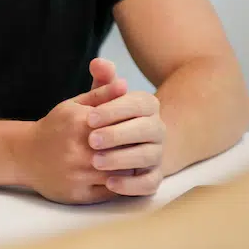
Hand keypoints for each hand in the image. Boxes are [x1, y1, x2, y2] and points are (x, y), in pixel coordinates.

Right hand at [18, 75, 128, 204]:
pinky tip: (120, 176)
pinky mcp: (78, 194)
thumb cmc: (55, 128)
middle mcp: (78, 150)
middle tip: (143, 147)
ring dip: (129, 168)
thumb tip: (125, 83)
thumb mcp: (73, 106)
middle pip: (123, 151)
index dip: (134, 129)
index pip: (121, 127)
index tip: (141, 129)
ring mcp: (78, 175)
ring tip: (134, 161)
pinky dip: (120, 185)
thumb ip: (101, 94)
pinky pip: (110, 192)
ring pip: (120, 174)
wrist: (25, 155)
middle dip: (134, 150)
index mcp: (79, 124)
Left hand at [86, 58, 166, 196]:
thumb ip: (102, 82)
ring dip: (123, 159)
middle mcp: (157, 129)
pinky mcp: (153, 176)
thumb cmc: (104, 118)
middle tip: (91, 140)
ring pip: (148, 156)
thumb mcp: (101, 99)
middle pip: (147, 130)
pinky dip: (132, 185)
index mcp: (148, 106)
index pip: (139, 104)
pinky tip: (109, 184)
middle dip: (118, 135)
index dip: (116, 110)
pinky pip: (150, 183)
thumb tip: (98, 63)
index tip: (90, 117)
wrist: (116, 145)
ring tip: (96, 162)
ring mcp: (158, 153)